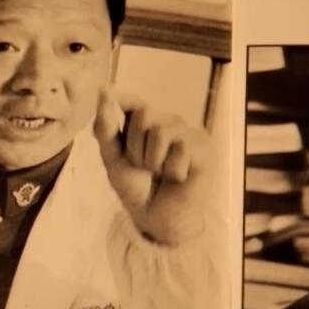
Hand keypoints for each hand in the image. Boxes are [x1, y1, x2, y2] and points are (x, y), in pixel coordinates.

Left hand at [93, 89, 214, 244]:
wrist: (156, 218)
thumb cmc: (137, 187)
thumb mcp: (114, 158)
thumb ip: (107, 127)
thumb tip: (104, 91)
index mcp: (145, 124)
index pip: (133, 101)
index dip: (122, 101)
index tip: (112, 103)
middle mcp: (168, 123)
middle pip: (144, 115)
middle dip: (134, 147)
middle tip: (144, 167)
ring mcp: (188, 134)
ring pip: (161, 131)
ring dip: (153, 160)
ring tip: (160, 172)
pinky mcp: (204, 149)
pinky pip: (181, 147)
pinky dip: (172, 169)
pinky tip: (178, 177)